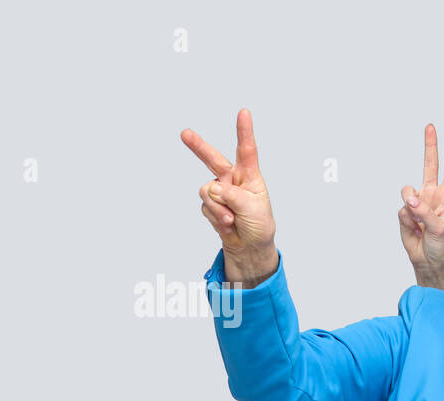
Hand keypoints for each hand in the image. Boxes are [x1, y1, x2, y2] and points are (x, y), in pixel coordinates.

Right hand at [180, 109, 276, 271]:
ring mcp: (219, 191)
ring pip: (208, 192)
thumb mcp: (252, 209)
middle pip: (213, 159)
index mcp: (249, 176)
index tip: (244, 112)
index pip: (246, 150)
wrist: (249, 246)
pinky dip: (216, 218)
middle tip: (185, 134)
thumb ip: (232, 196)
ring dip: (219, 209)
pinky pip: (206, 207)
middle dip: (198, 147)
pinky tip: (227, 225)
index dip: (244, 131)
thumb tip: (211, 188)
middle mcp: (232, 179)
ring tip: (232, 220)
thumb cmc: (258, 224)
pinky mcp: (210, 203)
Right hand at [399, 124, 443, 275]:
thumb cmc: (441, 246)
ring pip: (408, 191)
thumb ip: (425, 212)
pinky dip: (406, 220)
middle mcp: (431, 195)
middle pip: (430, 165)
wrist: (428, 260)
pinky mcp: (405, 212)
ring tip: (418, 222)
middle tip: (430, 126)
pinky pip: (402, 210)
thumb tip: (410, 199)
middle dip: (430, 146)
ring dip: (411, 205)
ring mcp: (417, 202)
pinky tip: (413, 229)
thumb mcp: (440, 230)